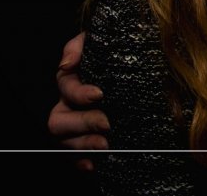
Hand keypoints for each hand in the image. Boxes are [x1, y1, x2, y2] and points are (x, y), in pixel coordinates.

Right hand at [48, 32, 109, 170]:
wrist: (147, 76)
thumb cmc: (121, 56)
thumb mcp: (103, 43)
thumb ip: (81, 45)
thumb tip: (67, 63)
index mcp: (73, 81)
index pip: (65, 86)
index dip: (78, 92)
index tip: (99, 94)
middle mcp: (70, 106)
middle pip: (59, 120)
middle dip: (83, 122)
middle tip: (107, 123)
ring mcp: (76, 128)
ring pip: (65, 141)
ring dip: (83, 145)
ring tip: (105, 145)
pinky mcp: (87, 143)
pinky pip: (75, 158)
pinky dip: (81, 162)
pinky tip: (93, 164)